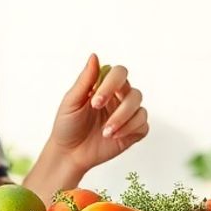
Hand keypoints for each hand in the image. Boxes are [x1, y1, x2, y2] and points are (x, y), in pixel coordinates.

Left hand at [46, 54, 148, 176]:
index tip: (95, 101)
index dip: (112, 84)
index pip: (119, 73)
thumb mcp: (72, 102)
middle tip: (99, 114)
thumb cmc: (67, 126)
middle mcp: (119, 99)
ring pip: (139, 107)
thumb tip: (94, 56)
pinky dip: (130, 129)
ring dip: (123, 119)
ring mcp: (127, 115)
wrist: (68, 154)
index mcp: (104, 87)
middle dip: (119, 105)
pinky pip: (143, 124)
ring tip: (105, 131)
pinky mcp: (133, 132)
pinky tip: (113, 136)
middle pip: (134, 92)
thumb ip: (85, 80)